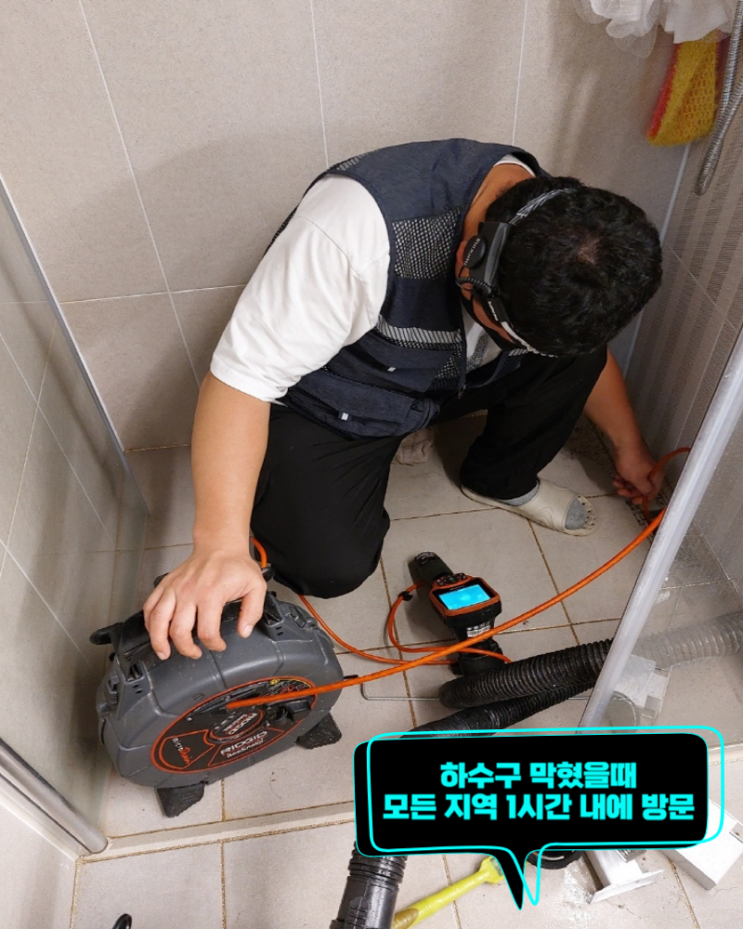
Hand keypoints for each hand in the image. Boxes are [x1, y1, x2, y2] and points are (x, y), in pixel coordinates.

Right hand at [143, 546, 266, 659]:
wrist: (220, 545)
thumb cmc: (235, 565)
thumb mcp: (256, 586)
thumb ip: (252, 612)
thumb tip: (243, 632)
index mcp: (211, 594)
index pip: (207, 632)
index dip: (214, 645)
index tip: (219, 645)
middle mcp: (189, 592)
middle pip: (178, 631)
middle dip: (186, 649)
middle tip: (195, 653)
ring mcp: (174, 588)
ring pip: (157, 621)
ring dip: (158, 641)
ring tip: (164, 652)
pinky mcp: (165, 584)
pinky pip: (149, 606)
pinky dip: (148, 622)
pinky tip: (155, 632)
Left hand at [612, 441, 663, 503]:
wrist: (624, 442)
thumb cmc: (632, 461)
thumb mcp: (638, 479)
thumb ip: (644, 490)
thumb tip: (648, 494)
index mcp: (657, 476)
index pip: (653, 493)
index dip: (642, 499)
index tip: (632, 501)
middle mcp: (652, 472)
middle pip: (642, 487)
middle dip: (629, 491)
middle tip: (620, 491)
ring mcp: (643, 466)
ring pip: (634, 481)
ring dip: (624, 484)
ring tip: (616, 483)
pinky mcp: (635, 462)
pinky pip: (630, 474)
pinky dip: (623, 477)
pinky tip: (616, 477)